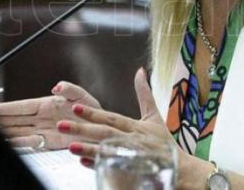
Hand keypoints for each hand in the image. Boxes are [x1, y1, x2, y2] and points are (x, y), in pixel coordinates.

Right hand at [0, 81, 100, 148]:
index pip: (21, 106)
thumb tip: (58, 86)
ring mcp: (44, 131)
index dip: (5, 108)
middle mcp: (42, 118)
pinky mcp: (49, 143)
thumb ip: (70, 89)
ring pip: (19, 131)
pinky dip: (18, 144)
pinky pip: (30, 144)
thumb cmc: (92, 112)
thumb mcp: (82, 96)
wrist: (101, 130)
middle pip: (15, 119)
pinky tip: (8, 143)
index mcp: (47, 104)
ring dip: (5, 132)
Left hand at [59, 69, 237, 189]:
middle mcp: (133, 140)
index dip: (93, 113)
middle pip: (105, 133)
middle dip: (83, 128)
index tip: (75, 108)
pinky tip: (83, 163)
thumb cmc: (164, 143)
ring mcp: (132, 157)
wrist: (181, 170)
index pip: (111, 118)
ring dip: (88, 149)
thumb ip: (144, 94)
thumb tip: (139, 71)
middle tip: (62, 124)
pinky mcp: (132, 172)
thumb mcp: (154, 117)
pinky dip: (98, 166)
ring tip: (70, 146)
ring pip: (107, 151)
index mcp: (136, 127)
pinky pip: (112, 169)